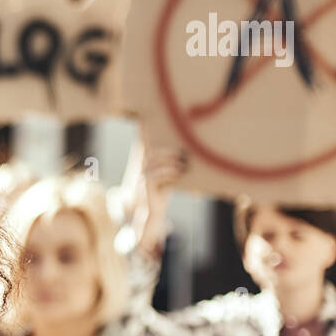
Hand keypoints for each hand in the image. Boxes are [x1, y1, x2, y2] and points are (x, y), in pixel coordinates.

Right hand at [129, 136, 186, 256]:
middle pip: (152, 151)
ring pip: (154, 162)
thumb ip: (176, 168)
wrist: (151, 217)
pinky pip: (154, 175)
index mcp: (147, 163)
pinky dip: (168, 172)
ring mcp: (141, 177)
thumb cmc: (163, 195)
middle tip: (183, 154)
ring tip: (183, 165)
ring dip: (170, 161)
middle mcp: (141, 168)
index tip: (143, 118)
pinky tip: (178, 173)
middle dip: (168, 150)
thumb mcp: (171, 179)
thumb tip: (193, 160)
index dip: (143, 132)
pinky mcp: (145, 187)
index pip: (144, 144)